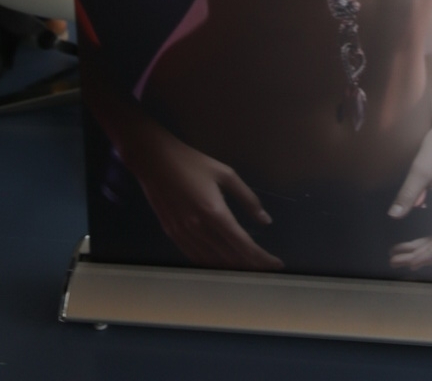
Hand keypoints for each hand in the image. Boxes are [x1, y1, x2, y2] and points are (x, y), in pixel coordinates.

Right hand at [131, 126, 282, 269]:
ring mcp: (184, 234)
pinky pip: (195, 257)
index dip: (261, 257)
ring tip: (249, 270)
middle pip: (230, 256)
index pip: (243, 243)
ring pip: (212, 261)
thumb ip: (247, 198)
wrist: (154, 161)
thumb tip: (265, 220)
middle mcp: (199, 228)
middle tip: (267, 269)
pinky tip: (221, 265)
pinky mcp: (173, 235)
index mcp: (215, 212)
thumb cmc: (192, 163)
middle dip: (251, 265)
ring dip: (232, 268)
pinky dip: (211, 264)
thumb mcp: (225, 173)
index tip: (277, 264)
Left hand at [387, 116, 431, 270]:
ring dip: (423, 247)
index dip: (426, 253)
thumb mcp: (421, 169)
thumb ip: (408, 194)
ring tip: (399, 255)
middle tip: (394, 261)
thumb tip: (393, 215)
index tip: (408, 262)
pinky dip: (428, 237)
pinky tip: (413, 243)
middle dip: (419, 254)